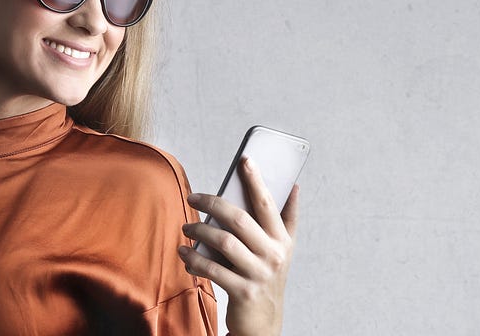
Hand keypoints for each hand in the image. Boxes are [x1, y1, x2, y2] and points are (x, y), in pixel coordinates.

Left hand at [178, 157, 298, 335]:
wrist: (264, 322)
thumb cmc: (268, 277)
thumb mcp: (284, 249)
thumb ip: (289, 218)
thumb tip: (294, 187)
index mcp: (282, 240)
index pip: (268, 204)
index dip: (257, 181)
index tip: (245, 160)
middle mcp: (273, 255)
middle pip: (240, 220)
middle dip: (213, 203)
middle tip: (193, 197)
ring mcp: (258, 274)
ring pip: (224, 242)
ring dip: (199, 231)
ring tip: (186, 228)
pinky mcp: (242, 291)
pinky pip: (213, 269)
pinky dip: (195, 260)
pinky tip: (185, 254)